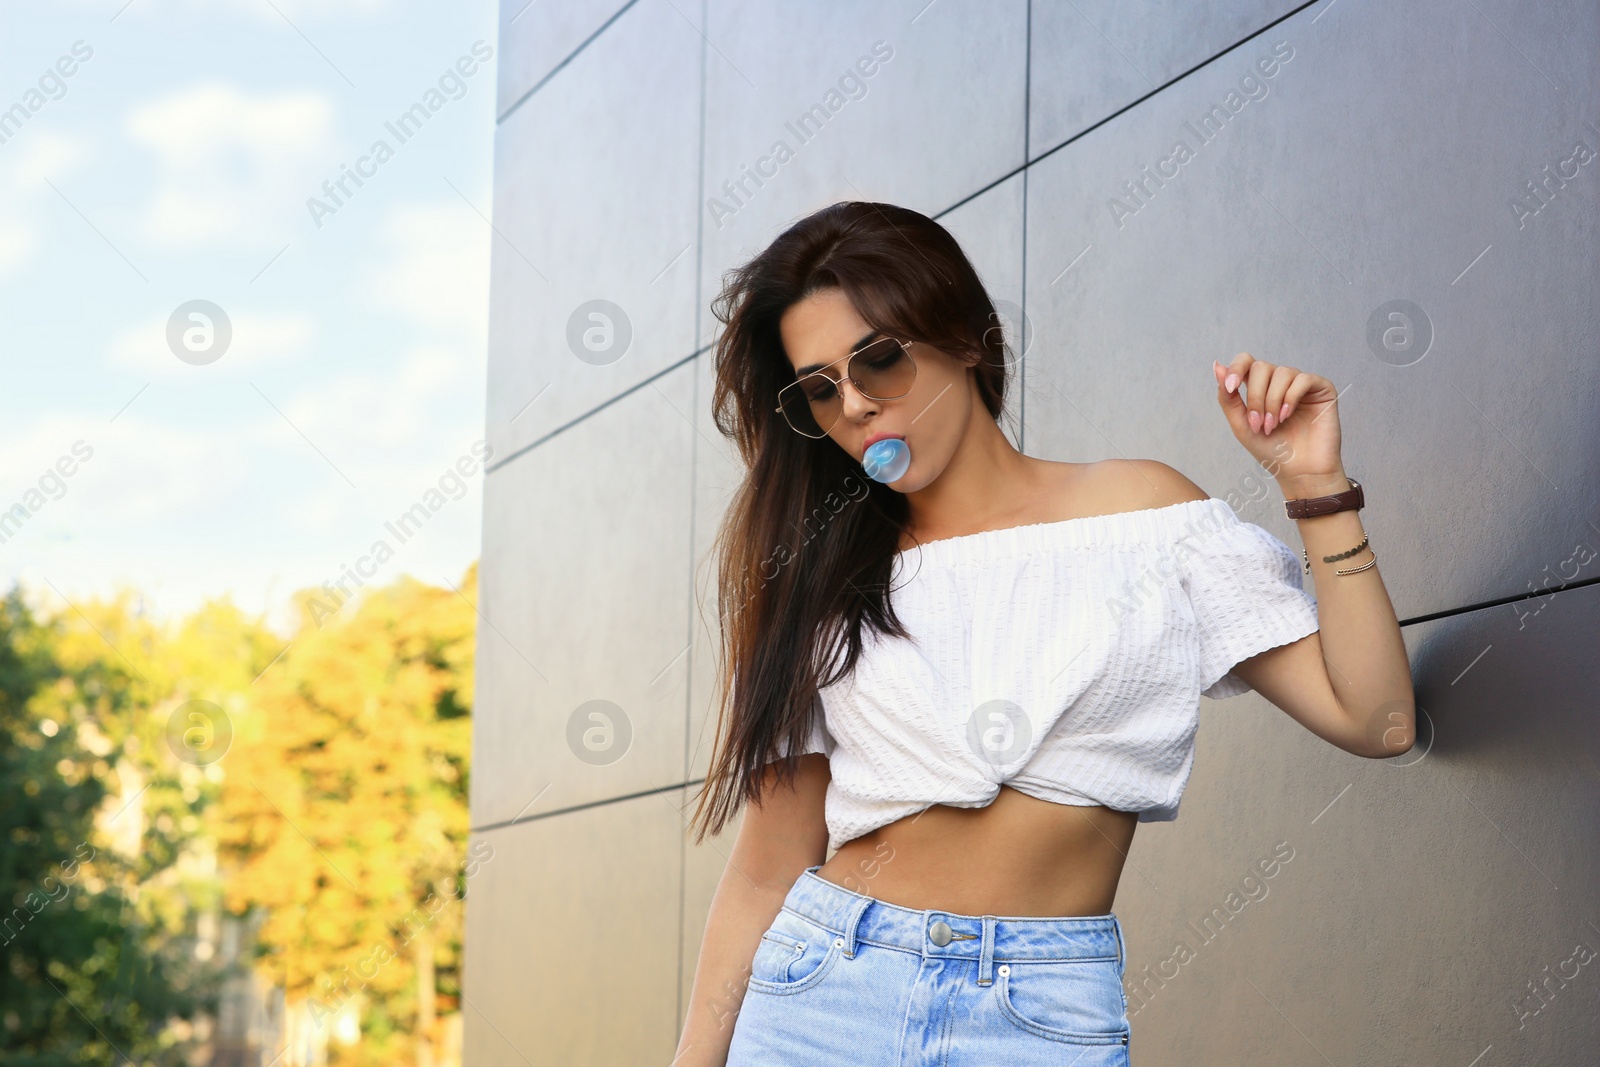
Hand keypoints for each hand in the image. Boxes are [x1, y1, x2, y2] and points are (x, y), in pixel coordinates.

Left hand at [1212, 353, 1344, 491]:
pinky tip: (1287, 416)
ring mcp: (1301, 384)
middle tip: (1258, 423)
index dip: (1236, 369)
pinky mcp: (1321, 388)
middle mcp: (1280, 381)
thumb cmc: (1271, 450)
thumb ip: (1227, 397)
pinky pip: (1303, 379)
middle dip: (1255, 396)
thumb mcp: (1240, 424)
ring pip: (1281, 373)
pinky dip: (1291, 397)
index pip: (1246, 361)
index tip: (1230, 388)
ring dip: (1272, 401)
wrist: (1299, 471)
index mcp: (1260, 387)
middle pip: (1261, 367)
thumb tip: (1217, 365)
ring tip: (1273, 425)